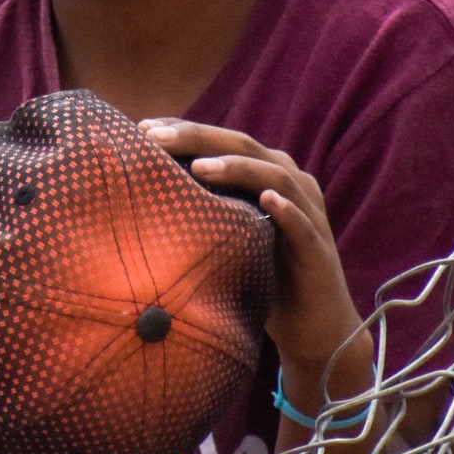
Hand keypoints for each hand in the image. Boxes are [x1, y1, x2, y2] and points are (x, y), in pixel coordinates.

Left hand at [142, 119, 367, 406]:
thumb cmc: (260, 273)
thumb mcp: (225, 234)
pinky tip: (268, 200)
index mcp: (264, 173)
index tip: (141, 126)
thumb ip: (198, 207)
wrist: (310, 327)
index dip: (183, 130)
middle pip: (243, 146)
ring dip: (237, 168)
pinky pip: (303, 225)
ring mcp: (308, 213)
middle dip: (198, 138)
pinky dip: (287, 209)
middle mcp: (290, 183)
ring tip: (199, 167)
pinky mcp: (318, 250)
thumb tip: (134, 194)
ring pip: (275, 176)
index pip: (221, 140)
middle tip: (156, 136)